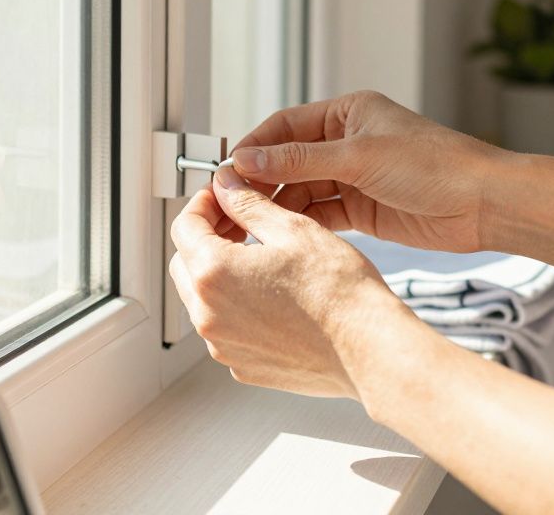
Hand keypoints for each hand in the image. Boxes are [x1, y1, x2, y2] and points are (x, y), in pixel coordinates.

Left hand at [169, 167, 413, 398]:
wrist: (368, 349)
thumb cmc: (339, 293)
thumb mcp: (292, 229)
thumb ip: (248, 204)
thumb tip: (226, 187)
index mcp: (213, 274)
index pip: (184, 226)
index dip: (203, 204)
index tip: (222, 197)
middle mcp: (209, 315)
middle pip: (185, 263)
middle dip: (206, 237)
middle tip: (239, 222)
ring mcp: (223, 345)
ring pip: (203, 298)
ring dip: (220, 273)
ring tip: (261, 258)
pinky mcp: (243, 365)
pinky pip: (226, 328)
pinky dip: (238, 307)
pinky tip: (273, 294)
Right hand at [230, 90, 504, 253]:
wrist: (483, 204)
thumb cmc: (434, 165)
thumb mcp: (359, 157)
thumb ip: (299, 160)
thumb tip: (247, 158)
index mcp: (347, 113)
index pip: (285, 126)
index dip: (254, 147)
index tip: (227, 171)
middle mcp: (347, 142)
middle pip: (288, 160)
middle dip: (261, 181)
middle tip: (230, 203)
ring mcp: (354, 176)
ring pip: (301, 190)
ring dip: (277, 205)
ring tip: (249, 224)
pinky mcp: (362, 209)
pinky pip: (320, 213)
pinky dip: (300, 223)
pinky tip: (280, 234)